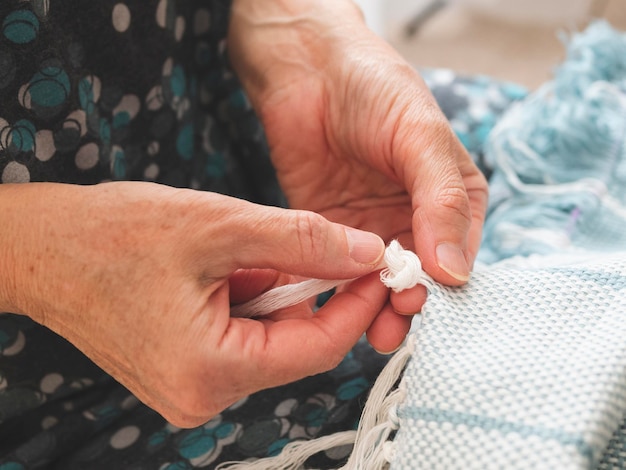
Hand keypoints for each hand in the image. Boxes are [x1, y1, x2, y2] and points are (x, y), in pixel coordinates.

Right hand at [0, 182, 385, 426]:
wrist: (41, 248)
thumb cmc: (112, 234)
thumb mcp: (220, 226)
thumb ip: (303, 242)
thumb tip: (365, 252)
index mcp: (209, 371)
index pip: (318, 349)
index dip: (355, 304)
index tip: (378, 265)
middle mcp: (202, 395)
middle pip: (294, 345)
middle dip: (310, 291)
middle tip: (309, 243)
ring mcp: (191, 387)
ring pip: (269, 338)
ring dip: (274, 291)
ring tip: (239, 250)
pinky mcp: (184, 370)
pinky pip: (241, 337)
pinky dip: (249, 299)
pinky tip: (223, 268)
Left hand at [228, 0, 487, 351]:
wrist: (306, 70)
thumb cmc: (373, 87)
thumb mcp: (420, 136)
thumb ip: (441, 200)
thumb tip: (455, 269)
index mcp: (450, 196)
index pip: (458, 253)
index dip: (446, 281)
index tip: (429, 298)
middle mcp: (413, 218)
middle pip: (420, 278)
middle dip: (409, 303)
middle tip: (394, 320)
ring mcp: (370, 228)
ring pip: (379, 284)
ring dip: (376, 309)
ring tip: (370, 330)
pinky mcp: (330, 231)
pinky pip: (338, 271)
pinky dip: (339, 293)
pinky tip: (337, 309)